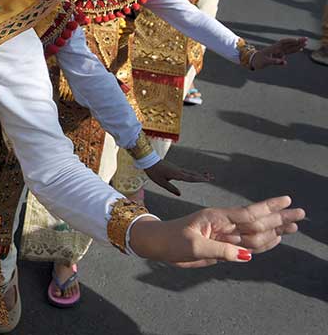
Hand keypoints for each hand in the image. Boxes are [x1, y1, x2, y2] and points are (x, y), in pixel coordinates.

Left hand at [128, 196, 303, 266]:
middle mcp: (223, 224)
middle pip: (256, 221)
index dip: (269, 208)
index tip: (286, 201)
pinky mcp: (222, 245)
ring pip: (254, 233)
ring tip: (293, 227)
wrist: (157, 244)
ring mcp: (224, 234)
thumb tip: (245, 255)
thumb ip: (219, 250)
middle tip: (300, 214)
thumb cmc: (171, 240)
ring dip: (275, 230)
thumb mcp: (193, 246)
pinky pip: (246, 244)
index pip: (248, 214)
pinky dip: (263, 243)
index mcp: (216, 218)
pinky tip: (275, 239)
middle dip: (278, 218)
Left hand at [144, 160, 212, 195]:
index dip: (199, 179)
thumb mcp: (161, 182)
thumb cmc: (154, 172)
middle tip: (211, 177)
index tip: (207, 179)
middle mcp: (179, 170)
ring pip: (190, 172)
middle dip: (202, 176)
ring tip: (206, 175)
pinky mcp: (174, 168)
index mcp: (177, 174)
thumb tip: (180, 194)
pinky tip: (194, 175)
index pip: (190, 178)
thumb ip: (171, 188)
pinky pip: (186, 171)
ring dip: (198, 174)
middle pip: (192, 174)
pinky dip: (192, 173)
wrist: (148, 160)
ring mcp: (177, 168)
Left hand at [252, 37, 306, 69]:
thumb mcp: (265, 62)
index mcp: (274, 48)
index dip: (290, 41)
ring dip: (298, 45)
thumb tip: (284, 62)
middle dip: (297, 41)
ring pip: (290, 47)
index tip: (297, 40)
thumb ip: (275, 61)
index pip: (283, 42)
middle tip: (306, 39)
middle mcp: (277, 48)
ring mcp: (279, 51)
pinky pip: (289, 51)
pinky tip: (301, 49)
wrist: (253, 60)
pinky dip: (295, 50)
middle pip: (289, 44)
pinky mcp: (279, 54)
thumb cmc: (258, 61)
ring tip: (306, 43)